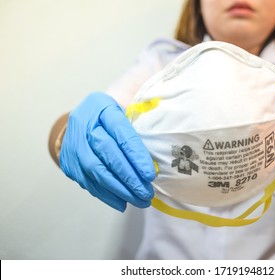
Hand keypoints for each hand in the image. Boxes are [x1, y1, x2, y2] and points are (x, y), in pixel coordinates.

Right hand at [60, 92, 155, 210]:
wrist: (85, 116)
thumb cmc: (113, 115)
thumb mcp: (127, 110)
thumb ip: (140, 130)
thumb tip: (154, 165)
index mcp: (101, 106)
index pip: (120, 132)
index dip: (136, 155)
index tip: (150, 174)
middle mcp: (83, 123)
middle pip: (106, 152)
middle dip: (128, 176)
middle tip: (146, 193)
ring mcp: (72, 143)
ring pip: (95, 170)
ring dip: (119, 189)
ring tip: (138, 200)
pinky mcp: (68, 161)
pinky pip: (87, 181)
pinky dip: (106, 194)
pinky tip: (122, 202)